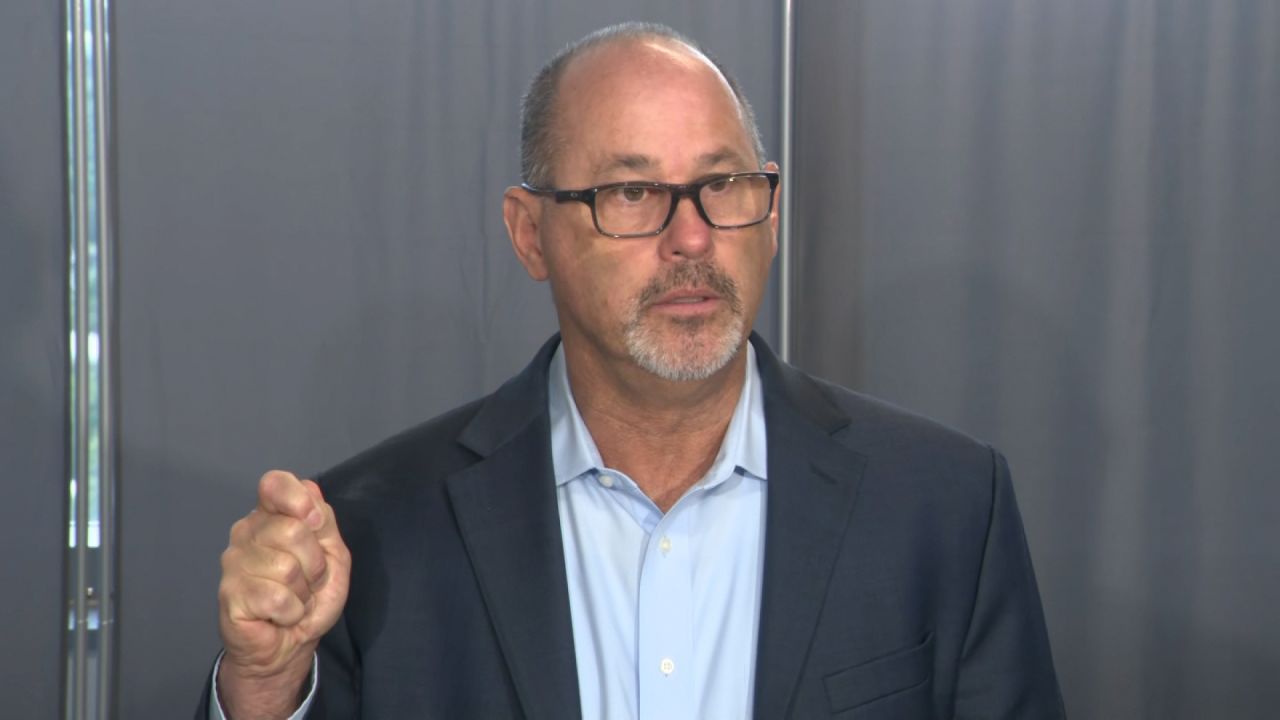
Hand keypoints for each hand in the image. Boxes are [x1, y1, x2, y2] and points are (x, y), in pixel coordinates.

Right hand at [216, 471, 351, 718]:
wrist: (290, 643)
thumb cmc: (310, 596)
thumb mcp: (332, 554)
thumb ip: (324, 521)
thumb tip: (311, 489)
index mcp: (270, 516)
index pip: (274, 484)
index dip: (298, 500)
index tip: (315, 523)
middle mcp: (246, 532)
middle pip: (292, 530)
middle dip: (315, 563)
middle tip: (306, 581)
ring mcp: (233, 563)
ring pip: (287, 566)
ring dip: (303, 591)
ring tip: (292, 599)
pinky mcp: (229, 595)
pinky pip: (277, 597)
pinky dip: (291, 611)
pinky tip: (279, 615)